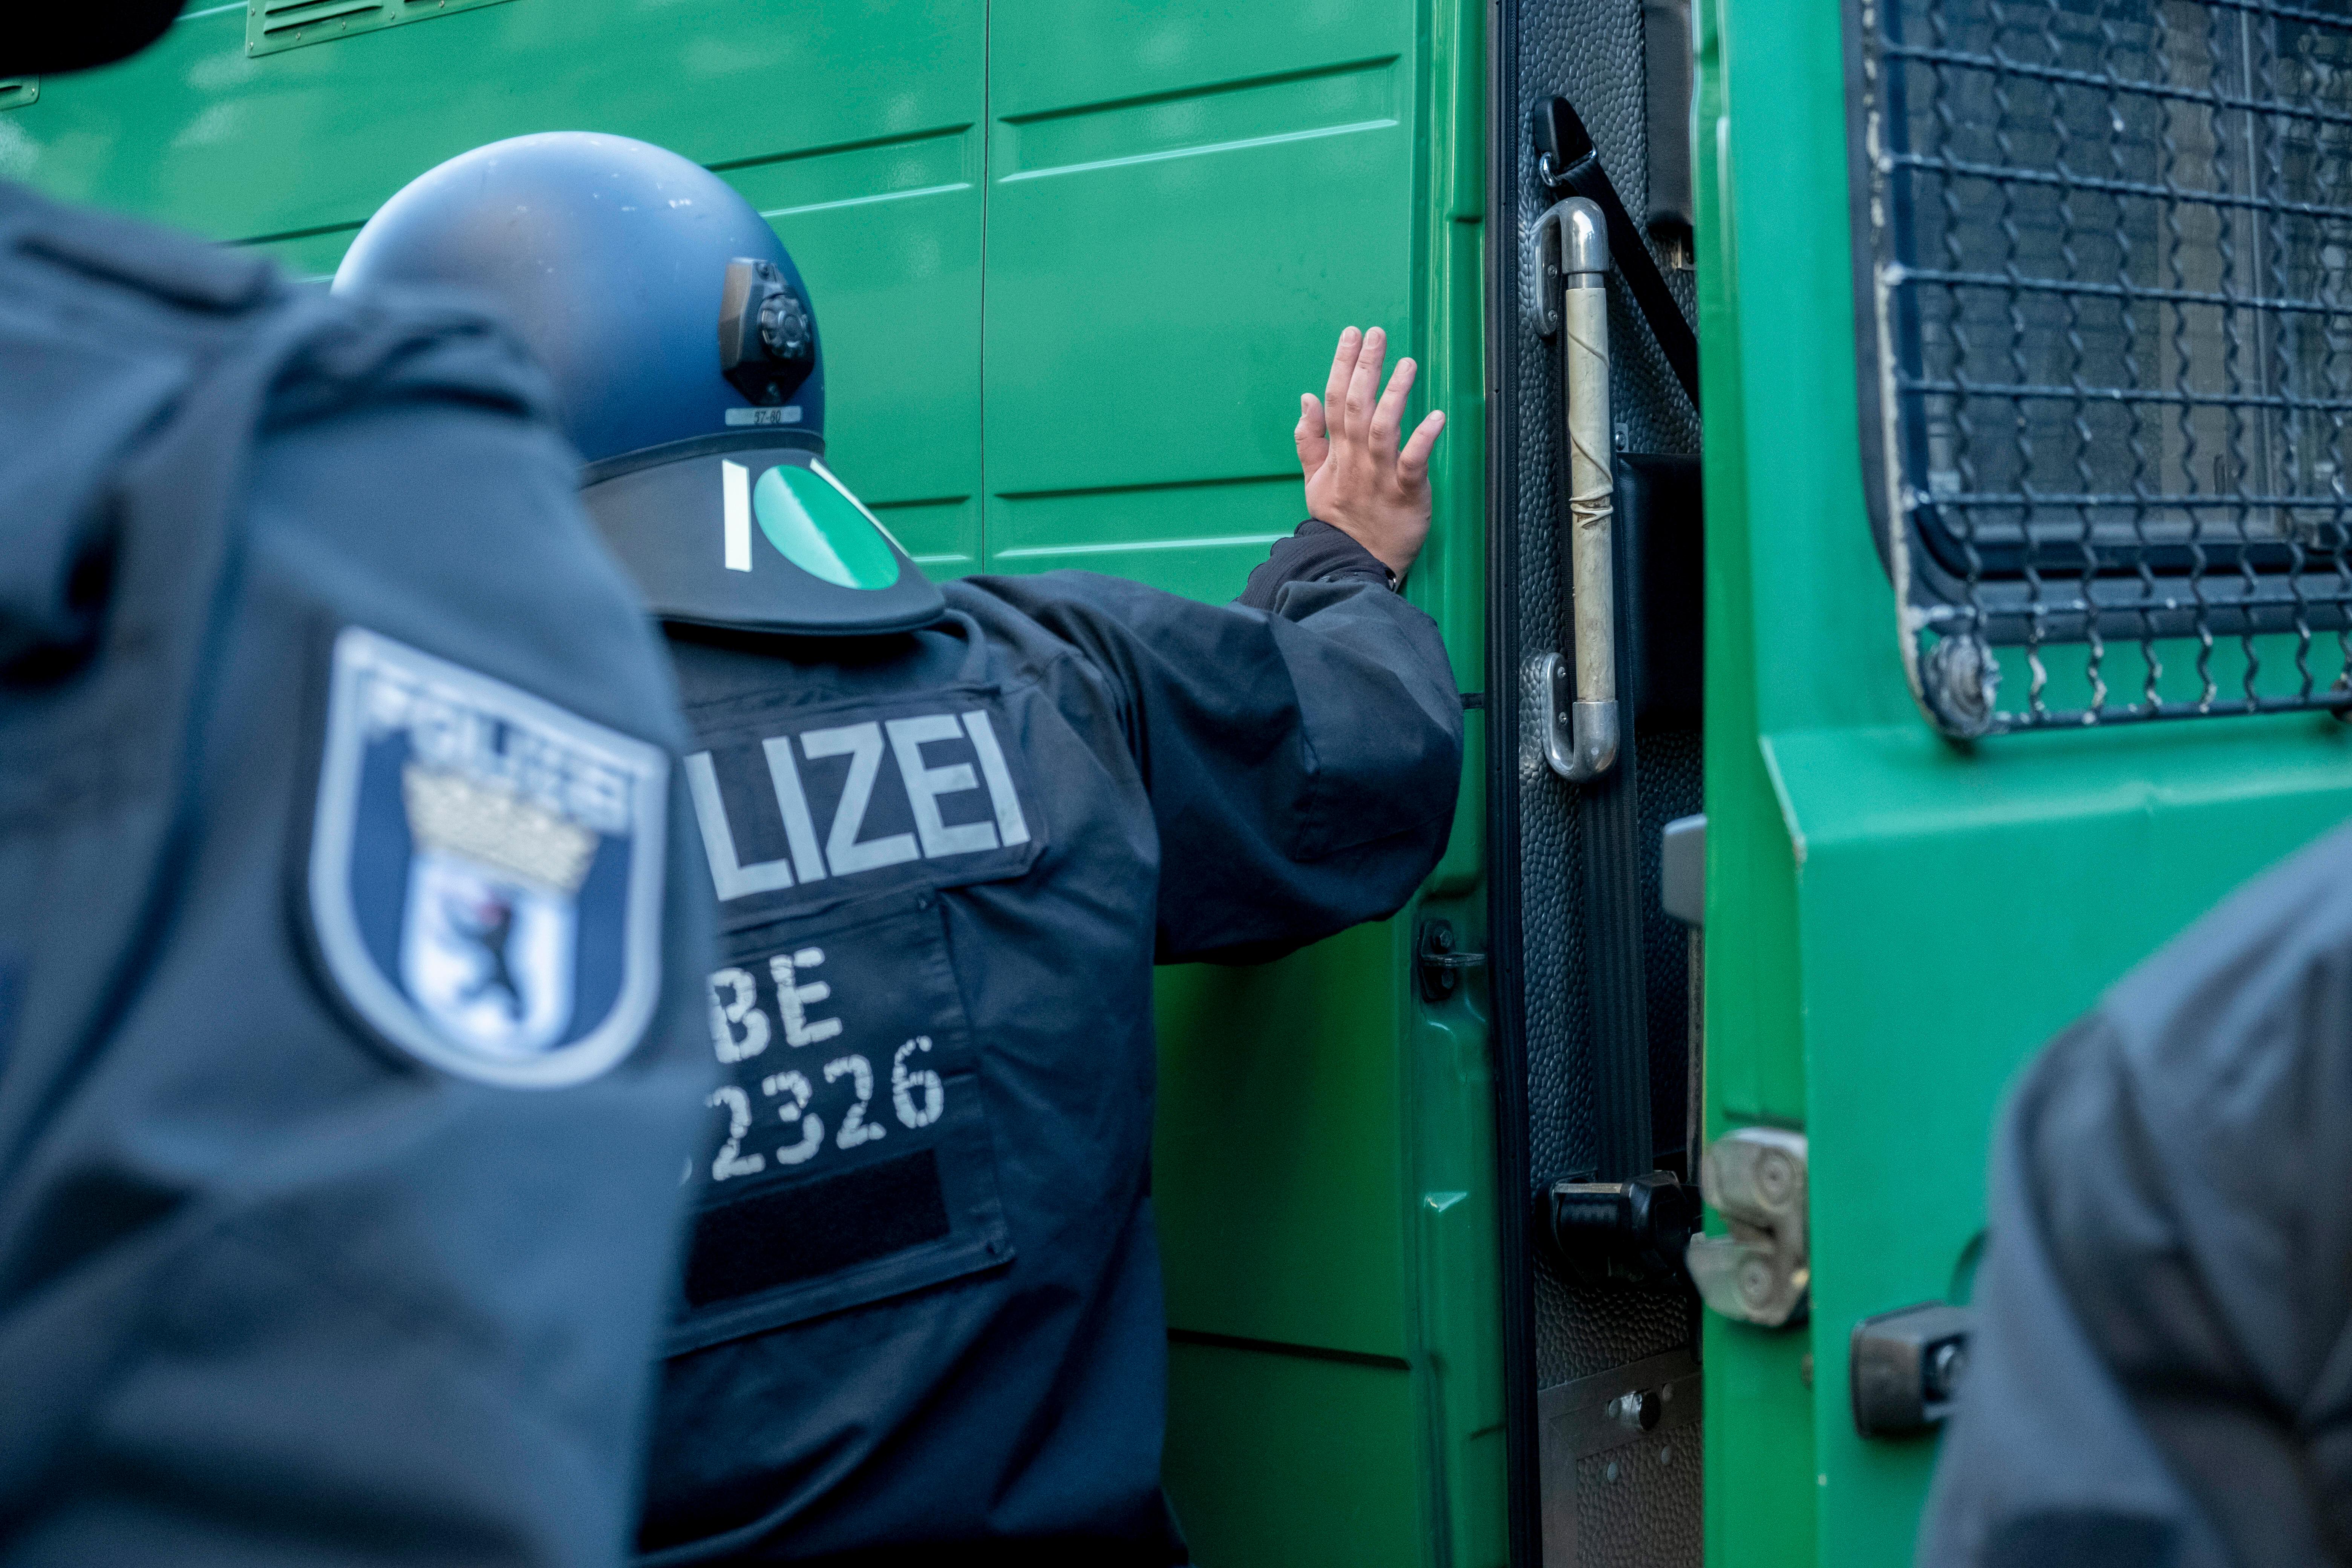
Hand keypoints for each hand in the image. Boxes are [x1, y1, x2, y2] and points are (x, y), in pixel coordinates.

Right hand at [1293, 326, 1445, 579]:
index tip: (1351, 336)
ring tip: (1407, 365)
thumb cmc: (1340, 523)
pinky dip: (1423, 440)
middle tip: (1377, 335)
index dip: (1343, 365)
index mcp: (1337, 453)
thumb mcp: (1314, 481)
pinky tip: (1436, 417)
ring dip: (1394, 394)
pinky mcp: (1406, 493)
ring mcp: (1380, 475)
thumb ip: (1309, 439)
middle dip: (1366, 367)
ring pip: (1383, 427)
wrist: (1353, 564)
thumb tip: (1307, 398)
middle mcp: (1357, 459)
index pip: (1336, 400)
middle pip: (1357, 405)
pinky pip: (1413, 463)